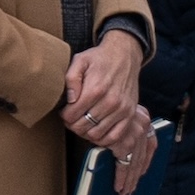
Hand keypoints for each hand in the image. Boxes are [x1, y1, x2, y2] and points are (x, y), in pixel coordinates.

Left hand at [63, 30, 147, 150]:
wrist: (125, 55)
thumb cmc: (100, 58)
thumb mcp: (80, 61)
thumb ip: (71, 79)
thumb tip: (70, 100)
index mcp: (95, 89)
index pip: (72, 115)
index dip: (64, 116)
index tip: (65, 112)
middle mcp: (110, 102)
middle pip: (83, 126)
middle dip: (73, 125)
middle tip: (72, 119)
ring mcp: (122, 110)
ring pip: (96, 134)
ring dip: (86, 133)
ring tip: (83, 124)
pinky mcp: (129, 114)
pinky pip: (115, 137)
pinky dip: (103, 139)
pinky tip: (96, 131)